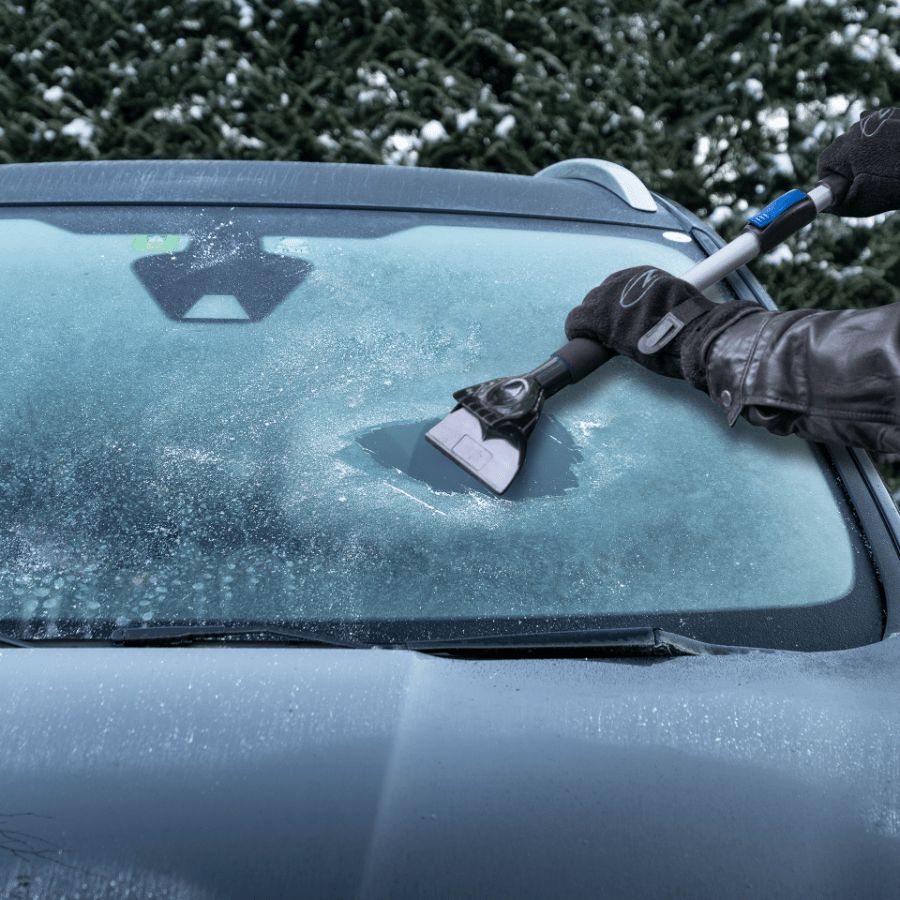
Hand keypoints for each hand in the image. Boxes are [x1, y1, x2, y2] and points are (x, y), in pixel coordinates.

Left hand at [564, 266, 762, 389]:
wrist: (695, 334)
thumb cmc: (694, 328)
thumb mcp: (678, 303)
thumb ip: (661, 303)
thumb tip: (658, 316)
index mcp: (647, 275)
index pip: (620, 285)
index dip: (616, 305)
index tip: (618, 319)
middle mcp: (627, 280)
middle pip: (600, 294)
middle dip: (601, 313)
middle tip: (606, 331)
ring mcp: (612, 297)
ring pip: (587, 306)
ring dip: (588, 322)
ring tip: (592, 337)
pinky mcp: (600, 316)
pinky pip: (577, 321)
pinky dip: (576, 331)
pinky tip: (577, 338)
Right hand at [817, 107, 899, 216]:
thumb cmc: (896, 185)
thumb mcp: (862, 202)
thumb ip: (835, 204)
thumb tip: (821, 205)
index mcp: (846, 148)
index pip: (825, 162)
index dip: (832, 178)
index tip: (845, 186)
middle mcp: (860, 128)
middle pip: (842, 147)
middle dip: (850, 163)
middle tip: (868, 177)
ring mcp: (879, 118)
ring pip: (861, 135)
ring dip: (866, 149)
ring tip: (884, 164)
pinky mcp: (895, 114)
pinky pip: (879, 124)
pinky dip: (881, 136)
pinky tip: (892, 149)